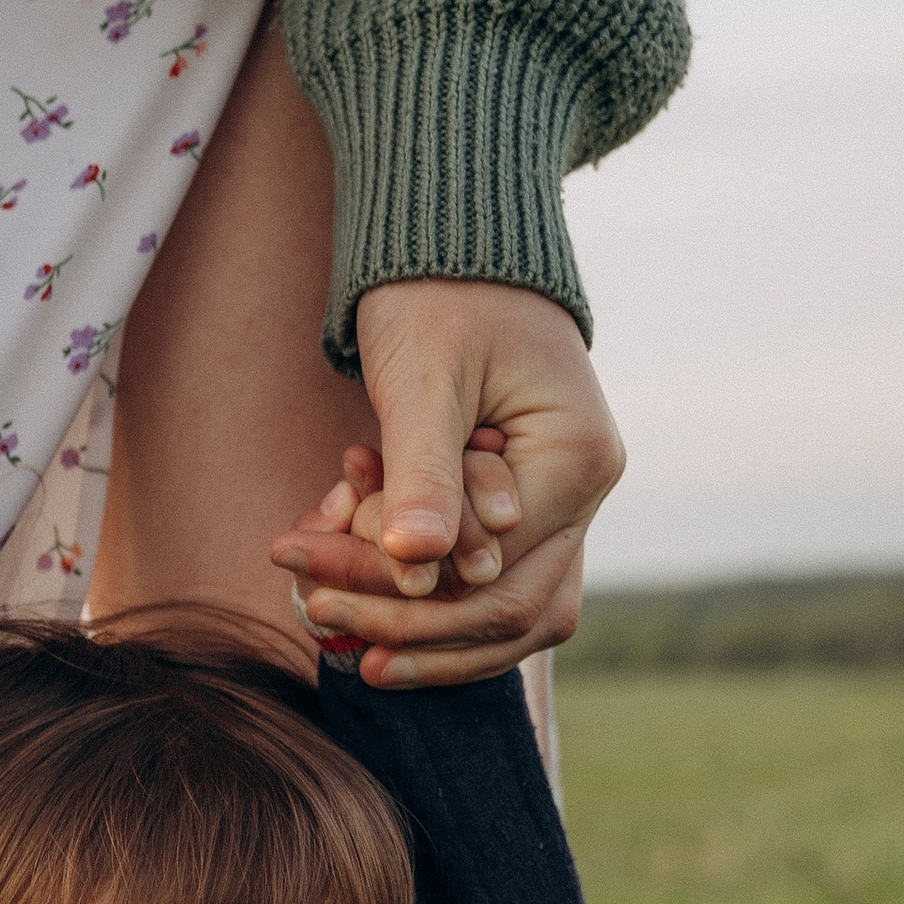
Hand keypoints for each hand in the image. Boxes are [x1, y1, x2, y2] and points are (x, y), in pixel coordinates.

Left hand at [269, 279, 624, 686]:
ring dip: (431, 636)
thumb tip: (417, 564)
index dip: (407, 600)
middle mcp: (588, 492)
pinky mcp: (533, 507)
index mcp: (578, 460)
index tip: (316, 595)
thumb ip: (424, 471)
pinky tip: (372, 617)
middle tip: (320, 623)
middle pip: (510, 607)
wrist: (459, 254)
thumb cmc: (438, 299)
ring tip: (349, 649)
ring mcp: (567, 504)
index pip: (494, 572)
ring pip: (512, 612)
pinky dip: (439, 606)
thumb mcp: (422, 381)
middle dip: (412, 627)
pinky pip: (497, 584)